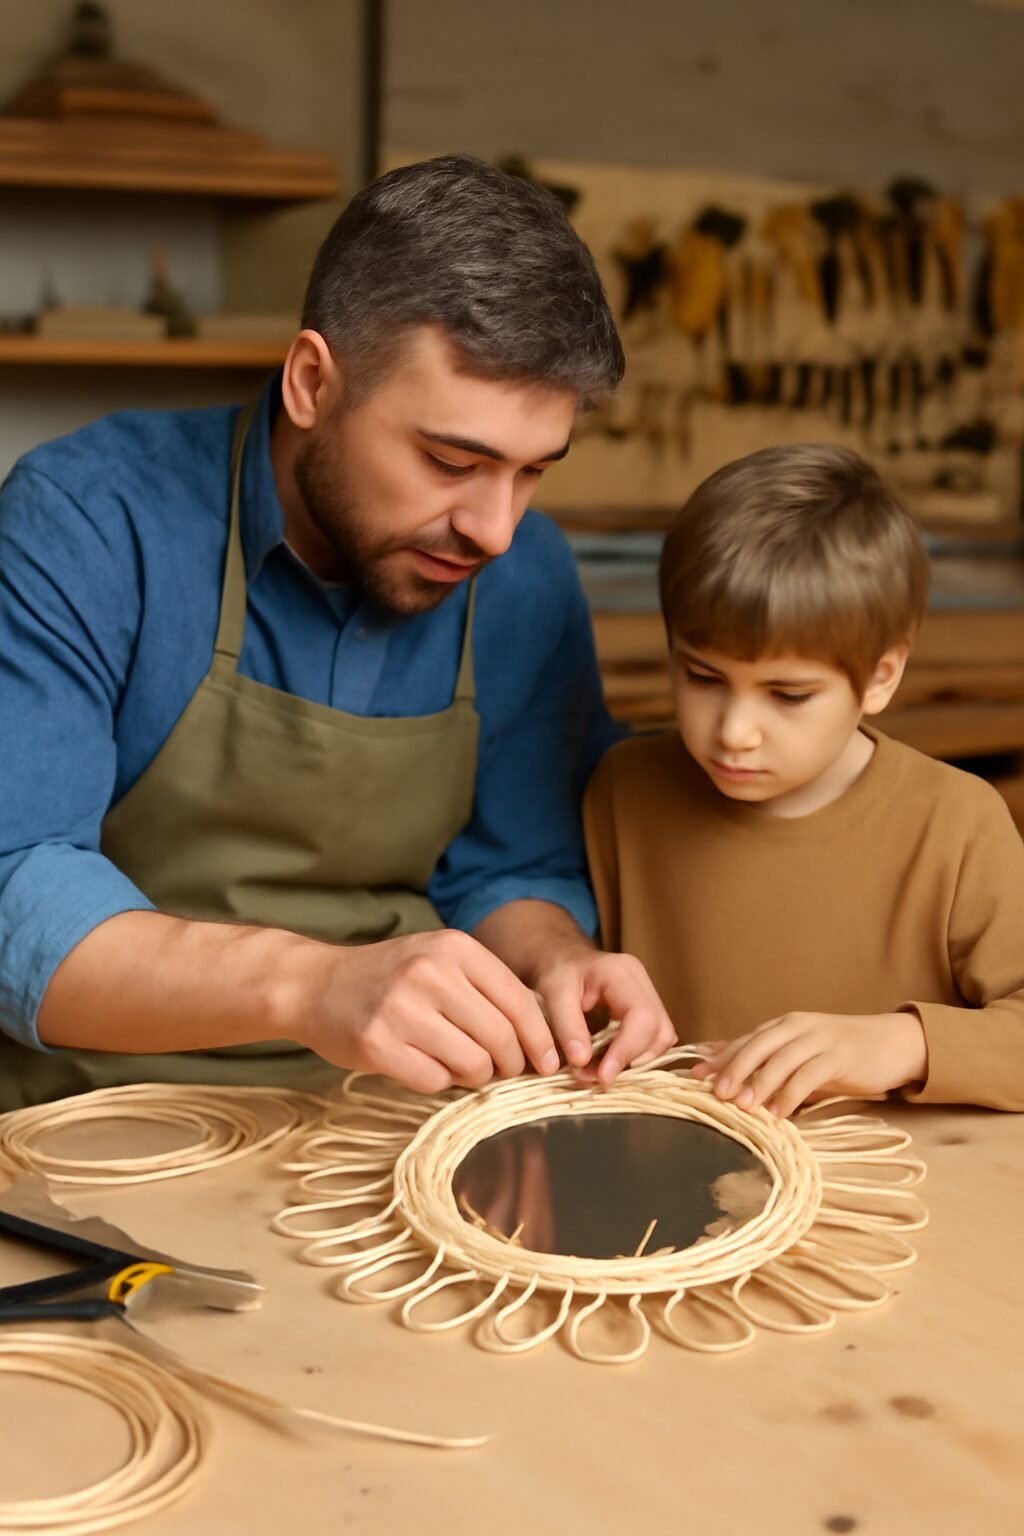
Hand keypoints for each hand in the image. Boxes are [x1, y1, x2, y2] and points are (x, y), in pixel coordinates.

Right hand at [293, 928, 560, 1094]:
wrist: (315, 984)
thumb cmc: (389, 977)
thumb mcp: (438, 959)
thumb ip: (485, 987)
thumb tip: (541, 1037)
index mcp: (453, 948)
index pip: (520, 1001)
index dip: (540, 1038)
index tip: (547, 1061)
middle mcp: (429, 973)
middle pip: (501, 1037)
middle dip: (510, 1063)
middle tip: (502, 1069)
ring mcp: (401, 1009)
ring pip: (473, 1063)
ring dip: (476, 1075)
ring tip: (462, 1066)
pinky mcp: (378, 1045)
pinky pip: (435, 1080)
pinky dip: (441, 1081)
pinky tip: (427, 1066)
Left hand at [535, 948, 676, 1084]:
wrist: (560, 958)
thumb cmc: (555, 970)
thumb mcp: (553, 992)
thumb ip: (567, 1025)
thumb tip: (581, 1062)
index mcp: (621, 973)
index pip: (642, 1016)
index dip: (627, 1050)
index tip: (603, 1076)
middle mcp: (642, 983)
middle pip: (659, 1030)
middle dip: (632, 1060)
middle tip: (597, 1077)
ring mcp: (647, 995)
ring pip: (661, 1038)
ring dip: (635, 1061)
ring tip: (600, 1072)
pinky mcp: (646, 1009)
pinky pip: (653, 1039)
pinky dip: (635, 1056)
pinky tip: (610, 1062)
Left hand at [688, 1011, 927, 1118]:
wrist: (892, 1043)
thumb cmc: (840, 1054)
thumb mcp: (799, 1055)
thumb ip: (765, 1061)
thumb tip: (717, 1066)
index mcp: (784, 1025)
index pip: (745, 1040)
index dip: (720, 1059)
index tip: (694, 1078)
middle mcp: (798, 1026)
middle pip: (758, 1045)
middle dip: (735, 1069)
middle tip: (717, 1093)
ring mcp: (820, 1039)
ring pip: (782, 1060)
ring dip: (760, 1084)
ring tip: (744, 1107)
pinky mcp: (840, 1056)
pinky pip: (810, 1074)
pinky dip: (792, 1094)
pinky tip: (781, 1113)